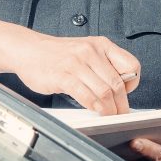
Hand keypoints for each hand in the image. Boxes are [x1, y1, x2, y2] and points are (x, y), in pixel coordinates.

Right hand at [12, 34, 139, 114]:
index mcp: (101, 45)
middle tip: (120, 115)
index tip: (126, 95)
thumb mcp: (85, 51)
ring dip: (109, 109)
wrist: (28, 49)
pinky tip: (94, 111)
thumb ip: (102, 65)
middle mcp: (91, 51)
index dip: (132, 84)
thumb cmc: (57, 55)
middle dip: (122, 104)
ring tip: (109, 116)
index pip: (131, 65)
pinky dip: (94, 107)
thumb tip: (120, 90)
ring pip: (104, 91)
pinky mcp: (63, 76)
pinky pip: (85, 95)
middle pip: (117, 83)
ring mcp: (76, 63)